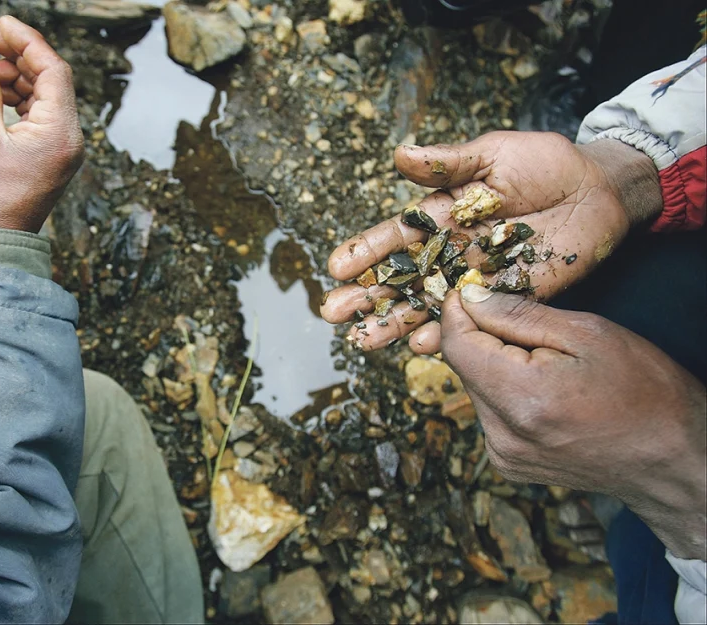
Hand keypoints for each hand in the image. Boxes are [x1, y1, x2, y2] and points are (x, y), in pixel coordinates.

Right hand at [0, 17, 83, 232]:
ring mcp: (60, 149)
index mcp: (60, 134)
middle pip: (52, 80)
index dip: (27, 41)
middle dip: (20, 54)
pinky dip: (17, 97)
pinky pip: (37, 115)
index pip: (53, 71)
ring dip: (17, 74)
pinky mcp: (47, 157)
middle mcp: (68, 140)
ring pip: (44, 96)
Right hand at [320, 131, 662, 353]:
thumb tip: (399, 155)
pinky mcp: (508, 297)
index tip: (335, 267)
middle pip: (402, 279)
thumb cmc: (545, 163)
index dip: (366, 250)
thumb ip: (448, 162)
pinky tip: (421, 345)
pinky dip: (446, 334)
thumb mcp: (494, 154)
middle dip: (367, 296)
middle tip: (333, 313)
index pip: (396, 237)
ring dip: (396, 323)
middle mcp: (451, 252)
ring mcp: (477, 278)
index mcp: (442, 216)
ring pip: (428, 306)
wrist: (599, 189)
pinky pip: (473, 321)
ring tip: (363, 341)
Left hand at [441, 284, 705, 559]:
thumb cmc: (645, 390)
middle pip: (464, 367)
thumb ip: (517, 315)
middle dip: (484, 338)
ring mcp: (504, 455)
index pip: (455, 345)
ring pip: (476, 388)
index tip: (469, 290)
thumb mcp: (588, 333)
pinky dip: (506, 393)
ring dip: (497, 366)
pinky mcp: (509, 464)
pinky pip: (490, 413)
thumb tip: (469, 297)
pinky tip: (544, 392)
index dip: (458, 312)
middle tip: (528, 327)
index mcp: (522, 399)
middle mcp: (504, 434)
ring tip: (547, 365)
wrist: (675, 459)